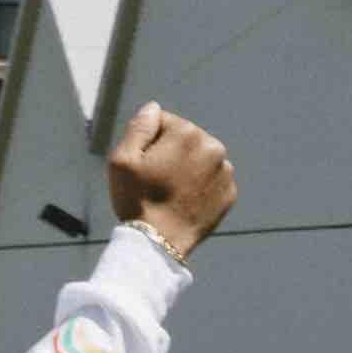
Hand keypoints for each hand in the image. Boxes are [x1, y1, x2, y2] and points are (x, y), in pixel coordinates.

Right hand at [107, 102, 235, 258]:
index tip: (143, 166)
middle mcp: (212, 147)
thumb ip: (139, 127)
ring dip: (186, 170)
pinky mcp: (229, 193)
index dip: (148, 143)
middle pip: (184, 140)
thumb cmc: (137, 201)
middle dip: (170, 154)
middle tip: (155, 182)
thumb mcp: (122, 159)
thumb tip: (153, 108)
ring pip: (199, 160)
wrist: (158, 243)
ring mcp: (224, 172)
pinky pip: (211, 182)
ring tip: (170, 194)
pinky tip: (184, 203)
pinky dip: (199, 189)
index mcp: (186, 132)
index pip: (163, 122)